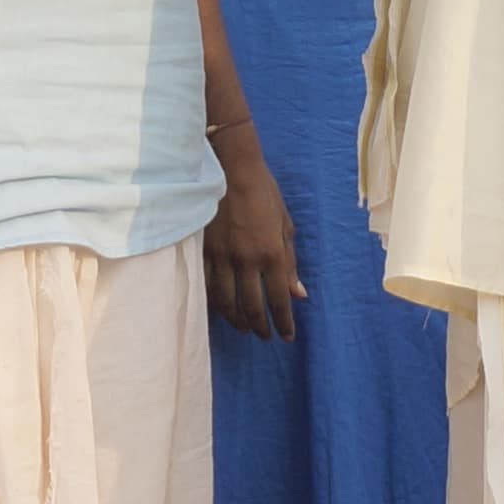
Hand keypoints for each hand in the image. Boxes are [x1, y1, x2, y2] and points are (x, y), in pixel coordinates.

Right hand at [204, 118, 304, 338]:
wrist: (229, 167)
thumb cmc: (263, 191)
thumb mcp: (285, 224)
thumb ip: (290, 262)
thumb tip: (299, 294)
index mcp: (272, 253)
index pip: (280, 300)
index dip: (284, 323)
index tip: (287, 336)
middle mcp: (247, 260)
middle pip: (252, 308)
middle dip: (260, 327)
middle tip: (264, 336)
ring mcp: (222, 257)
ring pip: (226, 302)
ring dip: (237, 320)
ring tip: (243, 327)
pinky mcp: (203, 251)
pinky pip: (207, 287)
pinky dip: (214, 303)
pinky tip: (220, 309)